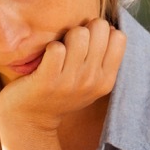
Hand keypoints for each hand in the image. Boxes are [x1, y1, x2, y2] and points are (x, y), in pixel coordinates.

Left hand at [0, 18, 125, 133]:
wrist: (30, 121)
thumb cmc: (60, 94)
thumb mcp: (90, 83)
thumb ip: (103, 60)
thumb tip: (112, 28)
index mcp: (106, 80)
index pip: (119, 36)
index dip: (102, 31)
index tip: (89, 42)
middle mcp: (92, 80)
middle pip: (100, 28)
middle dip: (84, 28)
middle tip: (71, 44)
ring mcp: (70, 81)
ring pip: (79, 34)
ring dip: (66, 36)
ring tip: (59, 50)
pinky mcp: (47, 81)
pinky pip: (56, 48)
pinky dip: (49, 47)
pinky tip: (46, 58)